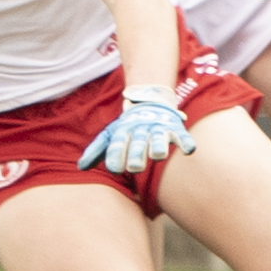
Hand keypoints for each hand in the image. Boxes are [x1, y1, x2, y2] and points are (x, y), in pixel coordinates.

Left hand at [79, 85, 195, 173]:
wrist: (149, 102)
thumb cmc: (128, 127)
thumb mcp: (111, 135)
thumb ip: (97, 150)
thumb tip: (81, 167)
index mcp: (123, 132)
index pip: (118, 144)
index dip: (116, 154)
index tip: (114, 168)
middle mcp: (141, 130)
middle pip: (138, 143)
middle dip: (136, 154)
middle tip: (134, 167)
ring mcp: (159, 129)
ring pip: (159, 139)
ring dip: (158, 146)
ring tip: (157, 155)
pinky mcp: (175, 129)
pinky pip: (182, 136)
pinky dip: (185, 142)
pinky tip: (189, 150)